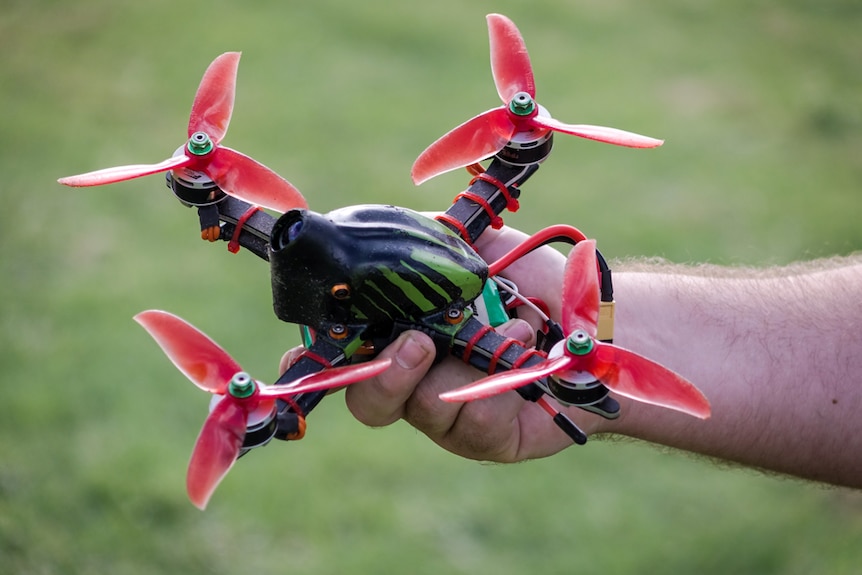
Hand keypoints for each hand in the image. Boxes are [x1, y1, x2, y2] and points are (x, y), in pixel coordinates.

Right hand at [302, 226, 600, 461]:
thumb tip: (374, 244)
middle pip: (365, 398)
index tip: (297, 361)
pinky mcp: (485, 438)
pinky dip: (495, 379)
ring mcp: (448, 414)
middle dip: (383, 372)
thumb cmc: (527, 280)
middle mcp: (415, 379)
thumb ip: (422, 246)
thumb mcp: (472, 246)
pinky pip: (469, 421)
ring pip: (417, 407)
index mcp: (398, 334)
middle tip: (418, 342)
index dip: (315, 363)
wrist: (592, 313)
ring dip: (458, 364)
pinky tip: (524, 344)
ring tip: (507, 326)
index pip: (342, 356)